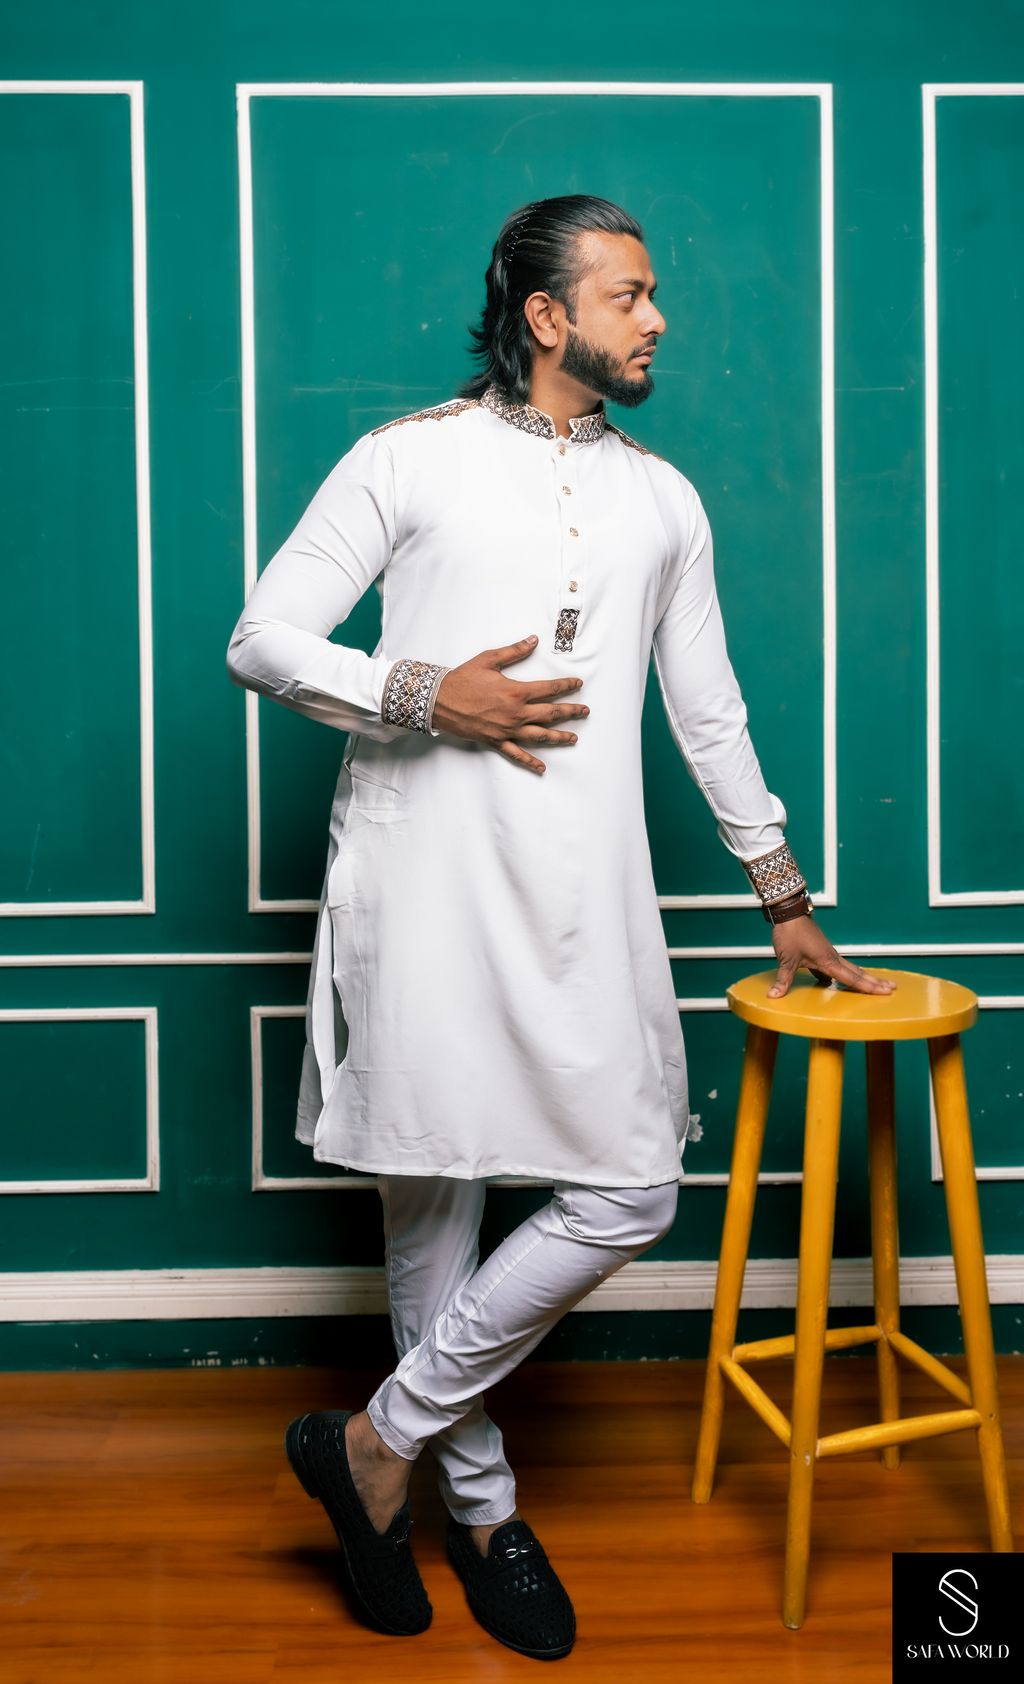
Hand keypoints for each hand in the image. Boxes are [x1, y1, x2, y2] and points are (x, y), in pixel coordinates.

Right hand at [431, 635, 588, 773]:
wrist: (439, 701)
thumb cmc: (463, 679)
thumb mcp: (489, 660)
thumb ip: (514, 651)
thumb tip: (533, 641)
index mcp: (516, 691)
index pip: (549, 689)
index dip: (566, 686)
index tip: (577, 684)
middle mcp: (516, 713)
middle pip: (551, 714)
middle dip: (571, 712)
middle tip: (584, 711)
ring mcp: (507, 730)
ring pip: (540, 735)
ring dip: (559, 737)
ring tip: (574, 738)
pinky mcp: (496, 741)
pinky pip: (516, 754)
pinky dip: (530, 761)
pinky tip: (542, 767)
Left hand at [768, 917, 897, 997]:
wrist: (788, 913)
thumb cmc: (790, 933)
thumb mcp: (786, 959)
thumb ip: (783, 980)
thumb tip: (774, 996)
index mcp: (828, 961)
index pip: (852, 978)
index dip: (869, 987)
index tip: (886, 992)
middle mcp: (832, 957)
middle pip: (858, 973)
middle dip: (875, 982)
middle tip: (892, 988)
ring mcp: (828, 953)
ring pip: (850, 968)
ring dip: (863, 977)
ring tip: (875, 984)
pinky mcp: (821, 951)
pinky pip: (837, 966)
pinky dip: (843, 974)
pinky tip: (835, 981)